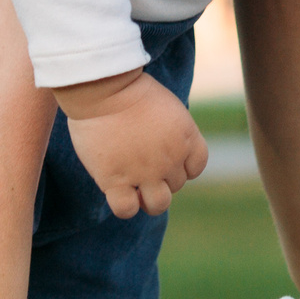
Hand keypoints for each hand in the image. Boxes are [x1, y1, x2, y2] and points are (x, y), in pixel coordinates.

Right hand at [52, 69, 208, 217]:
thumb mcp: (166, 106)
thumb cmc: (130, 89)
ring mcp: (145, 172)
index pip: (196, 167)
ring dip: (148, 199)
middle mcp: (171, 159)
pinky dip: (125, 205)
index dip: (181, 166)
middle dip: (161, 177)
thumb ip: (172, 131)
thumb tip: (164, 149)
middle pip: (176, 185)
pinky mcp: (116, 180)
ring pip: (158, 205)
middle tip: (140, 161)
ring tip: (133, 185)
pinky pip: (126, 209)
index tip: (165, 157)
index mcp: (186, 137)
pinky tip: (116, 189)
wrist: (104, 89)